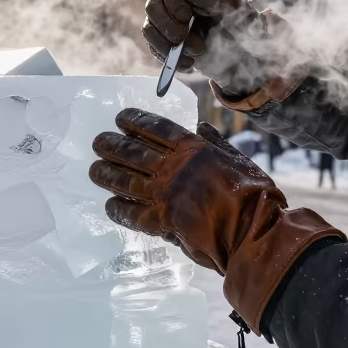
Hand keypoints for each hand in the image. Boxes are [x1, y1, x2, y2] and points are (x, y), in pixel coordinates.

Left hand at [90, 108, 273, 271]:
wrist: (251, 229)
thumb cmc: (253, 193)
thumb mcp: (237, 157)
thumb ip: (216, 143)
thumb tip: (201, 127)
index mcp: (193, 148)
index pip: (157, 129)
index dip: (136, 122)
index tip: (120, 118)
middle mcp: (174, 167)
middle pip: (135, 152)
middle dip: (113, 146)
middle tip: (98, 142)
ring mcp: (166, 193)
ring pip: (127, 180)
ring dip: (108, 174)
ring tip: (95, 169)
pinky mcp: (163, 220)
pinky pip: (133, 213)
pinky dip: (119, 209)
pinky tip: (109, 206)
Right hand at [141, 0, 265, 93]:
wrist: (241, 53)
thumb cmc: (240, 23)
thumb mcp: (236, 8)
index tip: (186, 16)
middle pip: (153, 5)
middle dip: (168, 25)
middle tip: (183, 38)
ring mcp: (165, 19)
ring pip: (149, 28)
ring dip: (169, 44)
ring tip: (197, 51)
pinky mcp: (164, 40)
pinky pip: (154, 48)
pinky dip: (169, 58)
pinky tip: (189, 63)